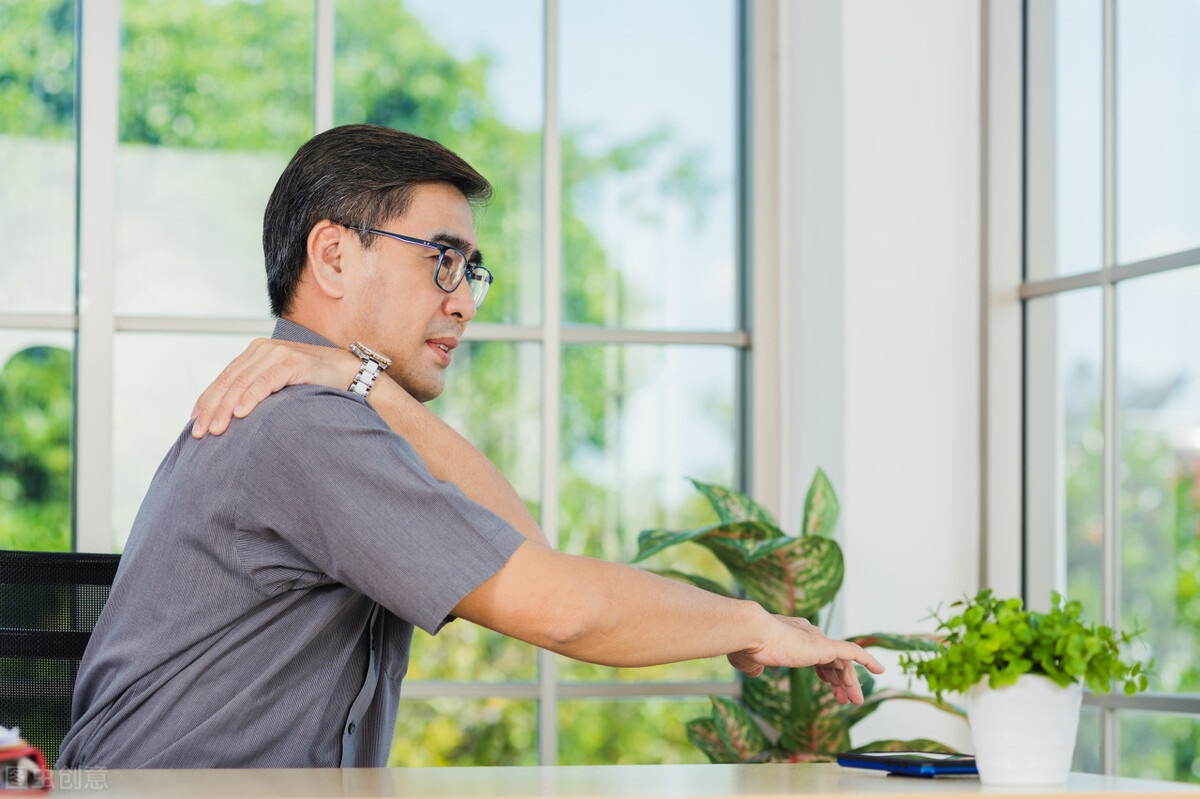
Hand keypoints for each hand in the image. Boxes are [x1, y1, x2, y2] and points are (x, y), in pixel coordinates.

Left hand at [190, 338, 359, 437]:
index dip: (206, 400)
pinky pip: (267, 381)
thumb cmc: (314, 383)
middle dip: (212, 408)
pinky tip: (241, 412)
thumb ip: (257, 389)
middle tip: (200, 432)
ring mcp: (279, 353)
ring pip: (243, 382)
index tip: (194, 421)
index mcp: (255, 353)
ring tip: (217, 428)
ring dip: (226, 407)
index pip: (224, 378)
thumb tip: (230, 414)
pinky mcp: (294, 362)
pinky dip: (252, 397)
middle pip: (229, 381)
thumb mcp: (279, 384)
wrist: (349, 373)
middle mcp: (264, 349)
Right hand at [727, 615, 883, 704]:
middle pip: (832, 659)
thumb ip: (754, 665)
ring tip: (854, 701)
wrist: (753, 633)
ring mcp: (818, 639)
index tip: (828, 684)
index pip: (815, 653)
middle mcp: (808, 634)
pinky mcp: (825, 645)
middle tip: (844, 699)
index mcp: (792, 635)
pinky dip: (868, 659)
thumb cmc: (747, 644)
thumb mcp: (749, 658)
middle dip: (839, 680)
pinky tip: (880, 670)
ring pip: (843, 662)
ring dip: (850, 682)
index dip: (824, 670)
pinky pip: (853, 652)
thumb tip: (755, 671)